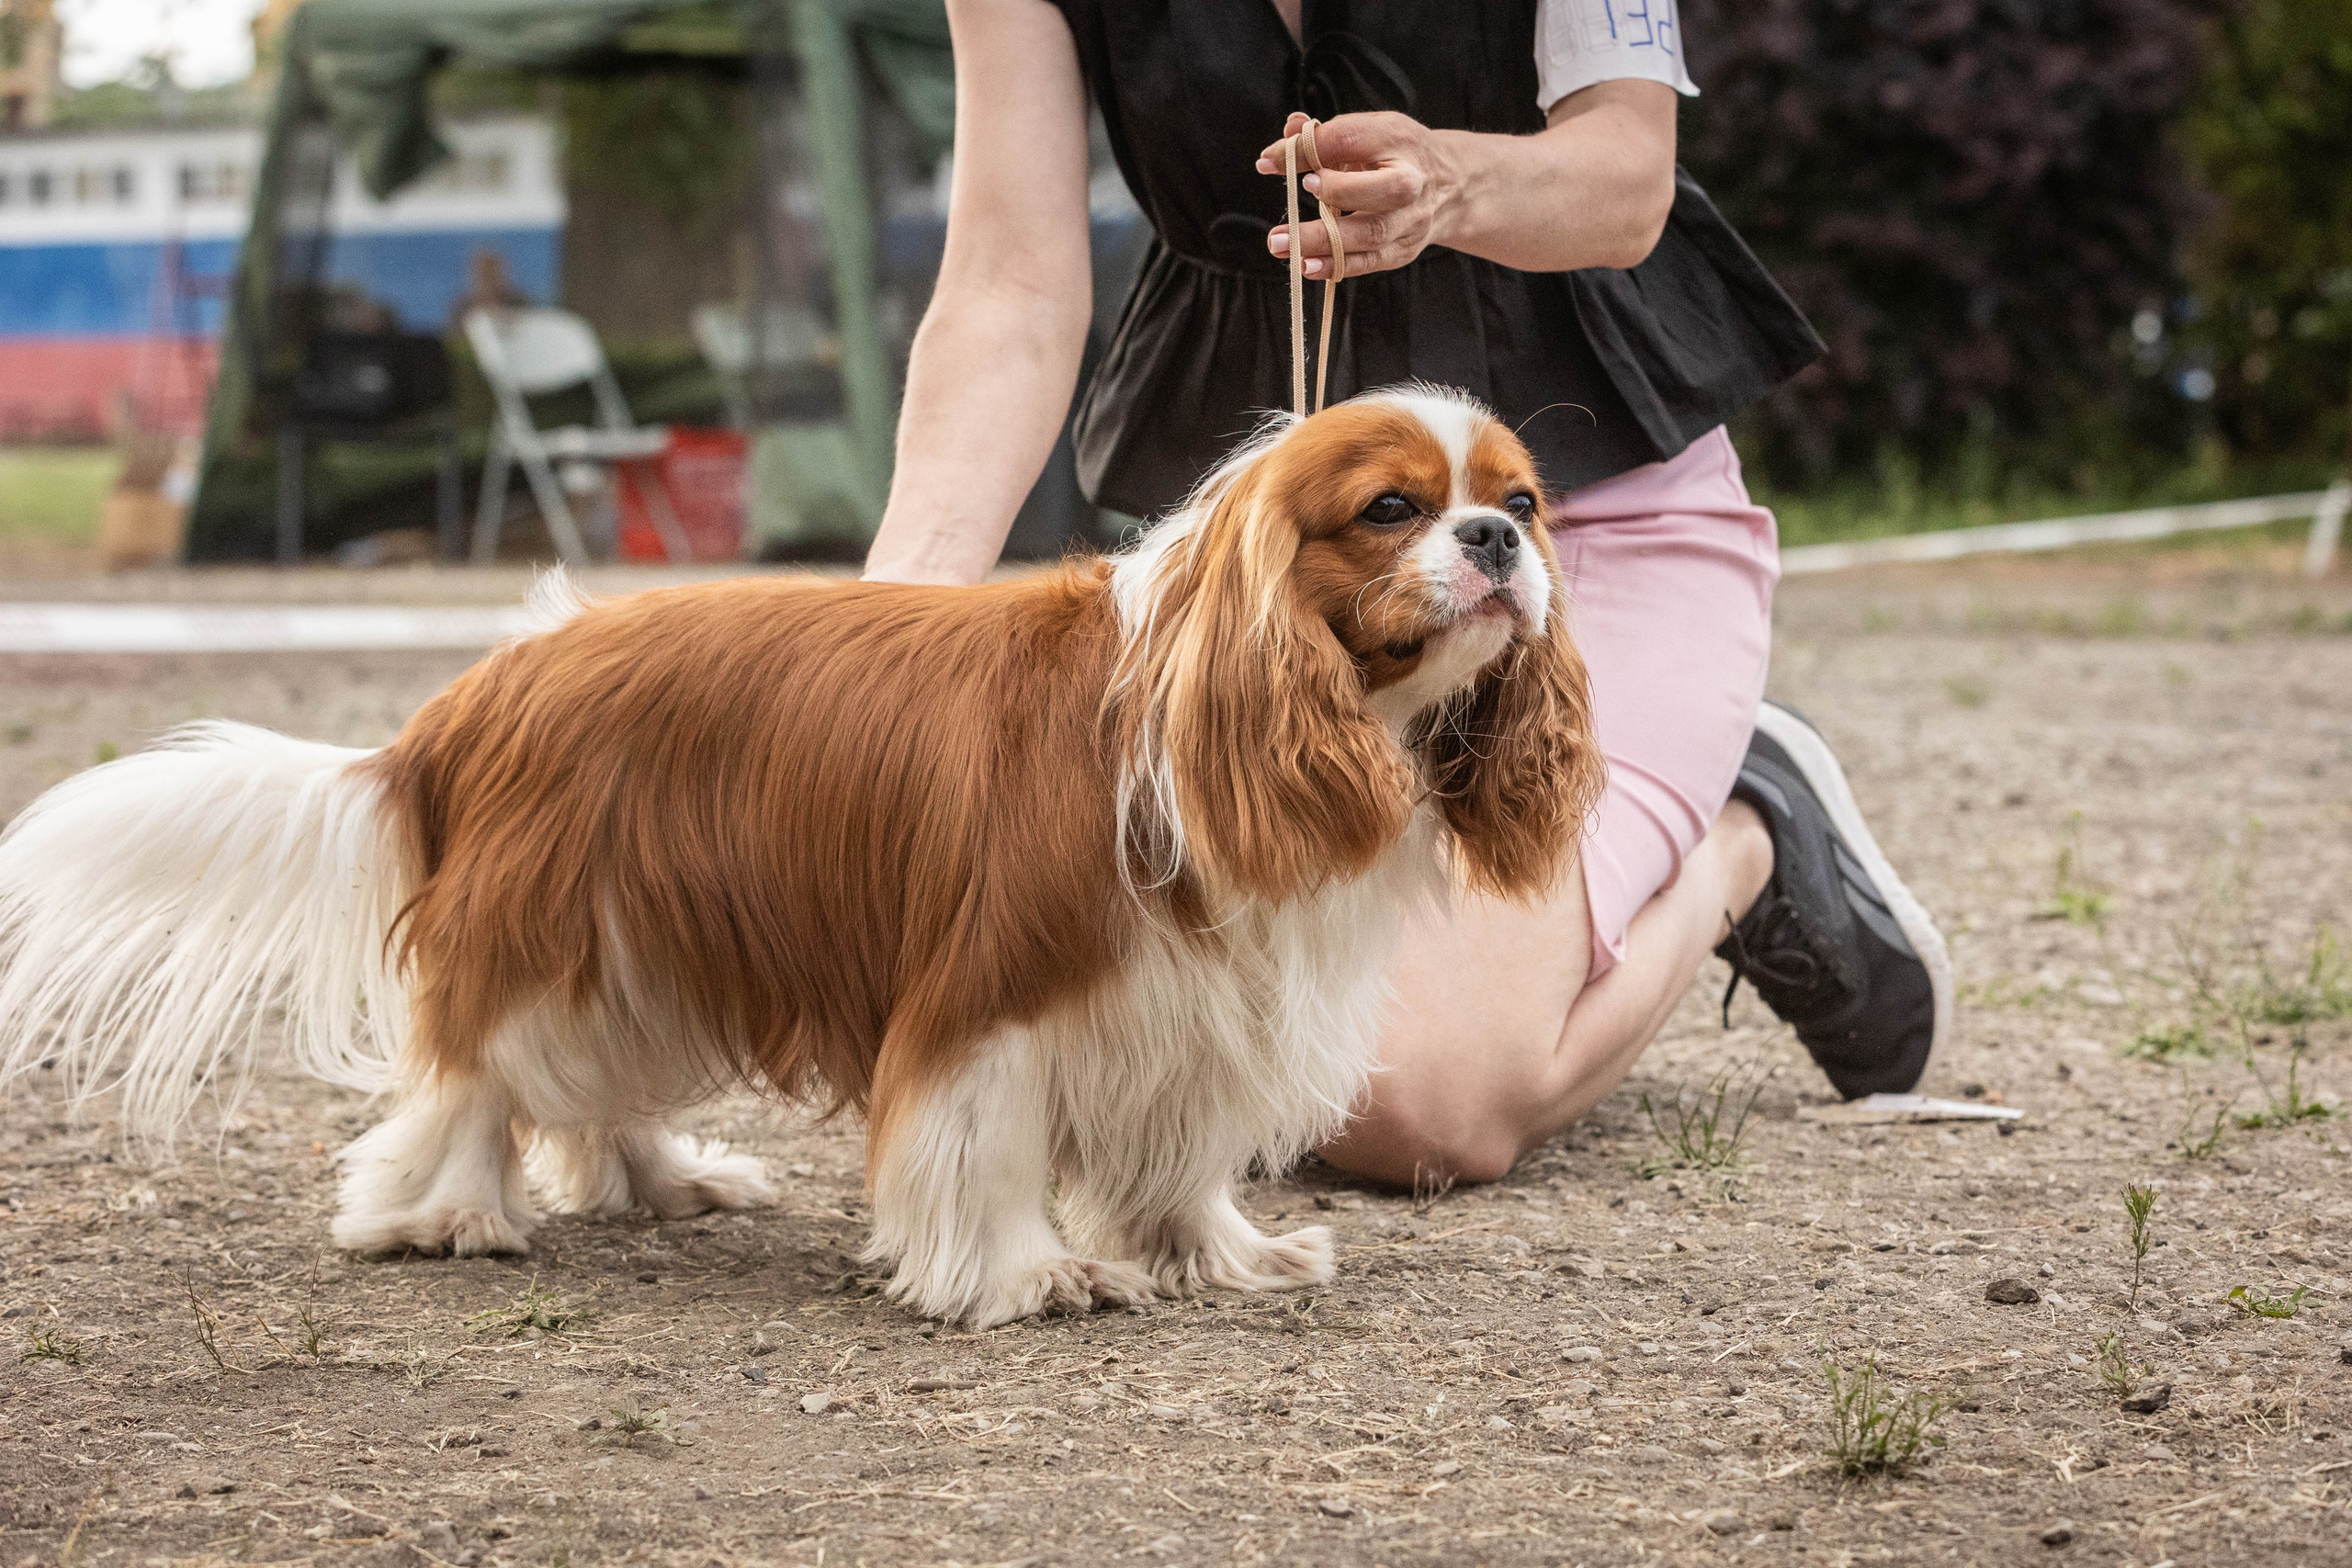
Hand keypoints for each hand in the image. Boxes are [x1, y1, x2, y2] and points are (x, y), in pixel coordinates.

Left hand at [1255, 110, 1463, 278]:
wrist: (1450, 186)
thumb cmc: (1394, 154)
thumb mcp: (1367, 132)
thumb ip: (1325, 134)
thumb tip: (1288, 133)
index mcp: (1399, 139)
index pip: (1350, 140)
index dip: (1308, 150)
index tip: (1269, 161)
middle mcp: (1412, 181)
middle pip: (1382, 190)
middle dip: (1337, 193)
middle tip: (1297, 193)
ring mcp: (1411, 220)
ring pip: (1371, 234)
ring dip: (1323, 241)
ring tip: (1280, 244)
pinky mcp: (1403, 249)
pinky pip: (1370, 262)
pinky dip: (1337, 266)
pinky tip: (1306, 266)